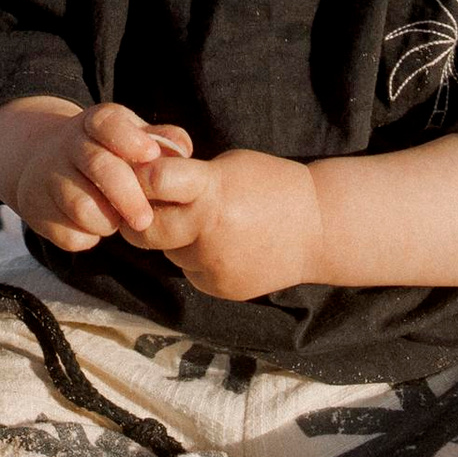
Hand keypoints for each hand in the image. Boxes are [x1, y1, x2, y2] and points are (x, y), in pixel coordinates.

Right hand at [0, 99, 192, 251]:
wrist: (44, 162)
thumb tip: (183, 149)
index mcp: (94, 122)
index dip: (129, 138)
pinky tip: (94, 229)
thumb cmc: (107, 152)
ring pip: (80, 205)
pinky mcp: (37, 208)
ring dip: (106, 221)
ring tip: (117, 222)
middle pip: (98, 166)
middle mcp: (69, 144)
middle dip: (127, 196)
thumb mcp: (132, 137)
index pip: (108, 122)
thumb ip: (163, 141)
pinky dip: (86, 238)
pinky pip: (66, 233)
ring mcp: (49, 175)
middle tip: (145, 220)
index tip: (151, 155)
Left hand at [137, 147, 325, 299]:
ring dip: (174, 238)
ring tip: (202, 222)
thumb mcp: (228, 167)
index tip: (137, 174)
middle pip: (144, 231)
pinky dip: (196, 257)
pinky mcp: (220, 288)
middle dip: (139, 218)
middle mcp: (209, 232)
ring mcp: (214, 266)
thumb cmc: (271, 185)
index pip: (155, 181)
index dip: (140, 177)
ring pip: (169, 252)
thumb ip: (187, 177)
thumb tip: (143, 180)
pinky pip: (190, 271)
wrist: (320, 228)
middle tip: (146, 205)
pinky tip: (222, 244)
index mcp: (212, 192)